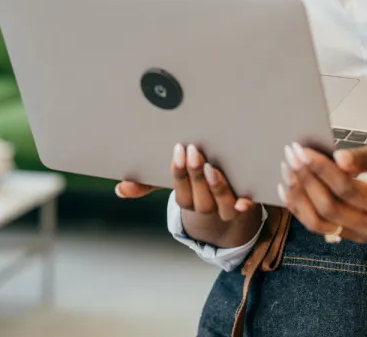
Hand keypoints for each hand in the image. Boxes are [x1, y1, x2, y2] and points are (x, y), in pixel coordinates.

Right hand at [116, 144, 261, 248]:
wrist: (226, 215)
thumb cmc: (195, 190)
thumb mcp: (175, 184)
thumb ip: (149, 184)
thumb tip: (120, 189)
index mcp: (188, 202)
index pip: (181, 191)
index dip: (179, 173)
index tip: (178, 151)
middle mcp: (206, 208)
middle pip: (199, 196)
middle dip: (194, 175)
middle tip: (193, 151)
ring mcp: (226, 210)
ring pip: (221, 202)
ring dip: (216, 187)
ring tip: (211, 167)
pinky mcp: (245, 207)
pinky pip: (246, 209)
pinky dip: (244, 204)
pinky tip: (243, 200)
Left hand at [279, 140, 366, 243]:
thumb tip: (338, 159)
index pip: (348, 189)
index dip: (322, 169)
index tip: (302, 149)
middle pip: (330, 208)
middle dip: (306, 179)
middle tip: (291, 153)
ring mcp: (363, 235)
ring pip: (320, 223)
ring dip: (298, 195)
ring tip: (287, 168)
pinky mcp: (351, 236)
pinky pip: (320, 226)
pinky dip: (300, 207)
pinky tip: (288, 187)